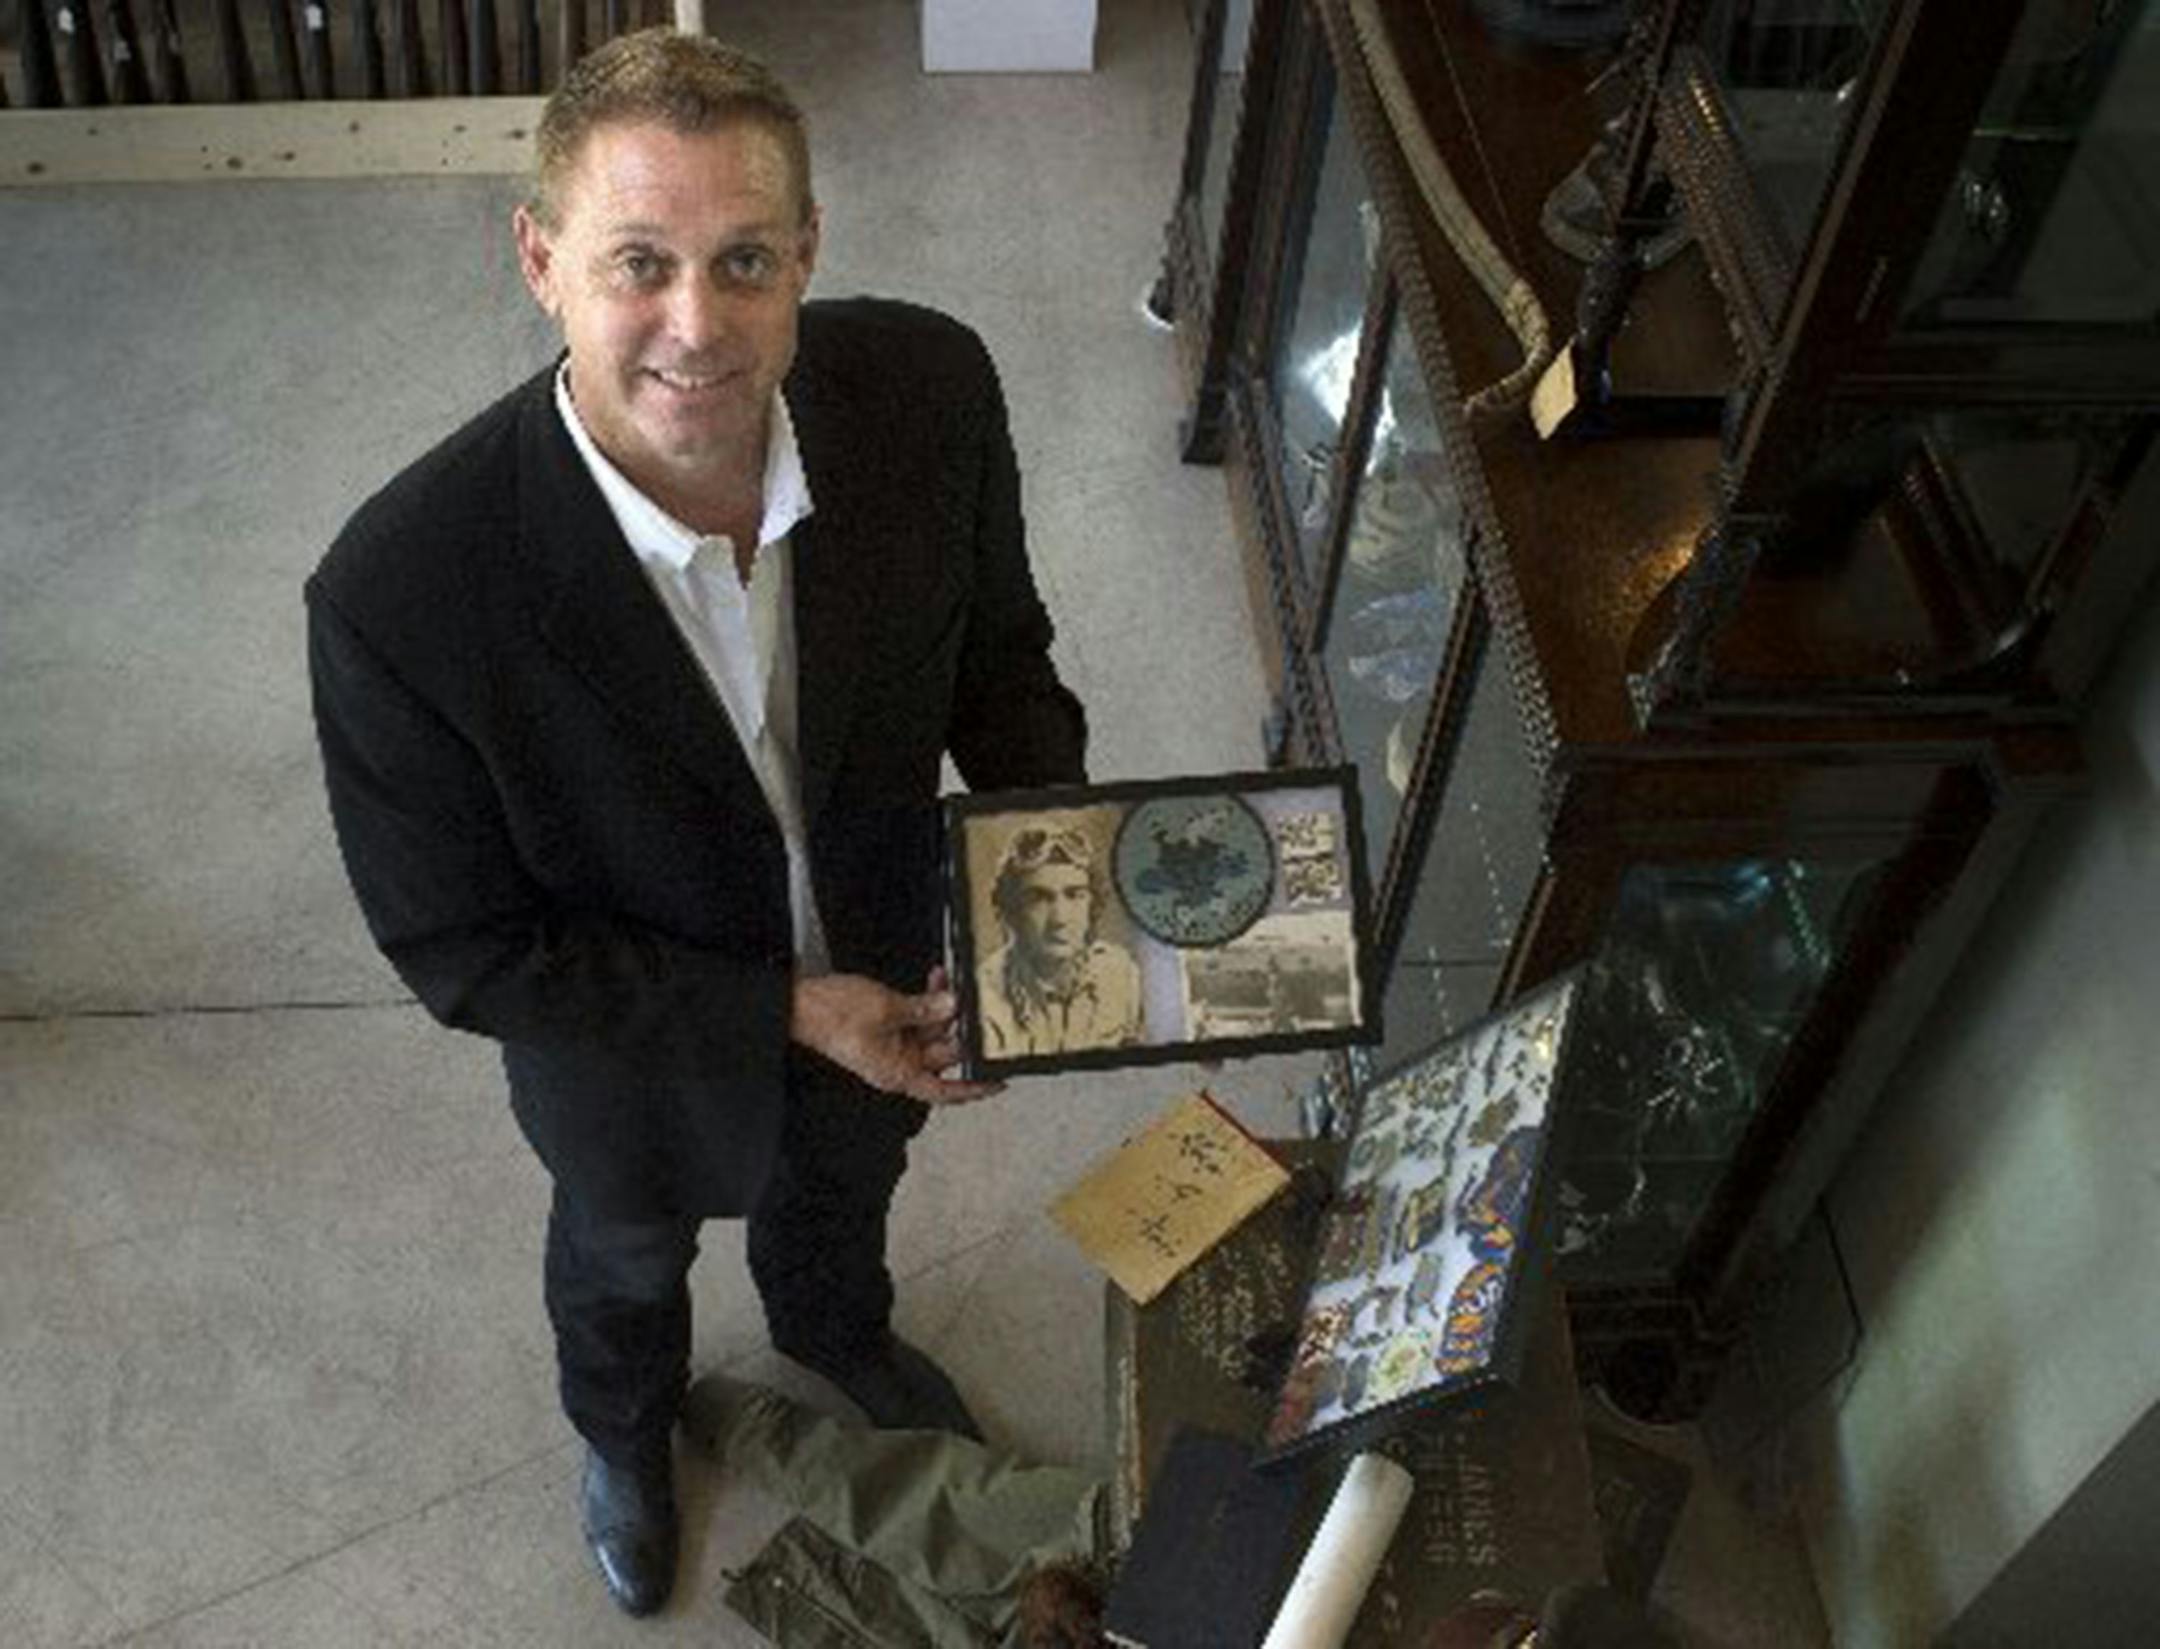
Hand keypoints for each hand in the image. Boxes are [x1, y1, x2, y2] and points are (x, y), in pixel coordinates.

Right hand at [788, 968, 1003, 1105]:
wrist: (802, 1002)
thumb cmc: (831, 1016)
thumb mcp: (888, 1009)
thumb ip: (924, 1009)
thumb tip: (951, 1007)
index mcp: (898, 1073)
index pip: (944, 1090)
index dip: (973, 1089)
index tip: (996, 1083)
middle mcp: (896, 1064)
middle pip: (941, 1053)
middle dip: (957, 1028)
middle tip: (972, 1007)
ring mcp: (891, 1046)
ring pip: (930, 1031)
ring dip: (941, 1008)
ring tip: (947, 985)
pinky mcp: (885, 1029)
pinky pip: (915, 1018)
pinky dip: (925, 1002)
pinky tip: (933, 983)